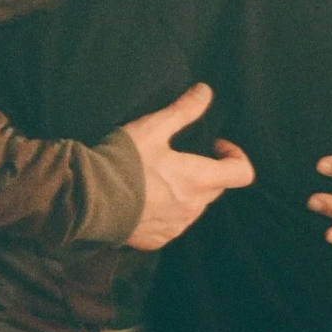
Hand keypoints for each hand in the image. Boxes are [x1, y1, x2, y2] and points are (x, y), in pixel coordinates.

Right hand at [123, 84, 254, 250]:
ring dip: (187, 192)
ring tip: (159, 175)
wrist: (89, 199)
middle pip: (217, 188)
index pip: (242, 173)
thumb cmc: (124, 160)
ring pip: (195, 207)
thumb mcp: (153, 127)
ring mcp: (176, 226)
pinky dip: (166, 210)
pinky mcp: (157, 239)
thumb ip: (183, 110)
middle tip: (183, 156)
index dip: (234, 155)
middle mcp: (193, 207)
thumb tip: (205, 92)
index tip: (214, 145)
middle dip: (208, 171)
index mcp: (199, 179)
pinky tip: (144, 197)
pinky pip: (172, 223)